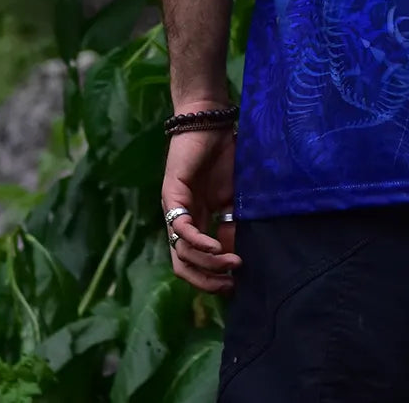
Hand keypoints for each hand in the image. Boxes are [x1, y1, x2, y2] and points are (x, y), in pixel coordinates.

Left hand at [162, 125, 240, 293]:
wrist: (210, 123)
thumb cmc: (224, 155)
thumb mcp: (232, 197)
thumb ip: (231, 223)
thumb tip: (236, 256)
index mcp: (194, 221)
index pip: (195, 262)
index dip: (212, 278)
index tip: (235, 285)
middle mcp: (179, 220)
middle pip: (184, 266)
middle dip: (207, 280)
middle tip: (231, 285)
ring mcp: (173, 209)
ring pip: (182, 253)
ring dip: (208, 264)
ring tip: (231, 264)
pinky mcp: (171, 196)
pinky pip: (181, 229)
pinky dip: (199, 243)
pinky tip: (216, 247)